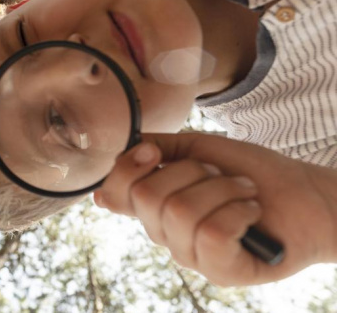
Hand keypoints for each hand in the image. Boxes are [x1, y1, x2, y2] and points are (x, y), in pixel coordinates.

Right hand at [94, 133, 336, 285]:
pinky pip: (212, 232)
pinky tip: (251, 214)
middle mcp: (166, 234)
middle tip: (221, 176)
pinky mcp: (219, 271)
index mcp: (155, 206)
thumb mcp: (200, 149)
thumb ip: (161, 147)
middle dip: (192, 172)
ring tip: (244, 193)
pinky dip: (239, 212)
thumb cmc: (253, 173)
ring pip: (182, 212)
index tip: (154, 152)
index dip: (126, 168)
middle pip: (147, 197)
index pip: (113, 194)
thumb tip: (129, 148)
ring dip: (223, 190)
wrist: (306, 194)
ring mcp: (191, 256)